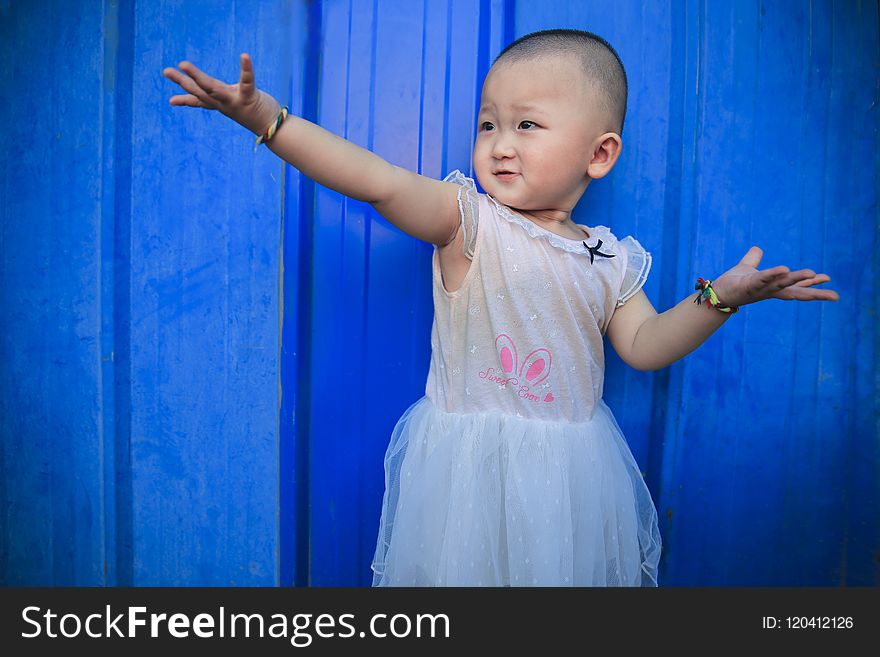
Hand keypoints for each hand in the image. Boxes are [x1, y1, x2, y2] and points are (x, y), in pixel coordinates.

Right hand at [162, 53, 280, 135]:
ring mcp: (236, 102)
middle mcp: (225, 104)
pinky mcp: (250, 98)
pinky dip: (245, 69)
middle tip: (166, 71)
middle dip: (183, 82)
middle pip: (201, 93)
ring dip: (197, 77)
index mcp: (221, 103)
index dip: (185, 100)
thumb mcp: (233, 105)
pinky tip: (244, 56)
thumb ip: (219, 99)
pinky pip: (246, 82)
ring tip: (183, 63)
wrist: (273, 127)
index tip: (170, 100)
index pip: (200, 101)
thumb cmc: (254, 112)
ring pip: (213, 90)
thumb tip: (207, 97)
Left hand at [709, 246, 839, 307]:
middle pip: (795, 292)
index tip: (828, 279)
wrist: (716, 294)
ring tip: (812, 273)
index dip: (812, 283)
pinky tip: (784, 269)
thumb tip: (758, 249)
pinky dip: (773, 274)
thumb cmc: (733, 284)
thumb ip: (753, 259)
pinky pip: (763, 279)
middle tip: (834, 296)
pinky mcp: (748, 286)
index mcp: (773, 287)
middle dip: (814, 292)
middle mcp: (770, 291)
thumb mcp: (746, 268)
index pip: (796, 286)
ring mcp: (760, 289)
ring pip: (782, 284)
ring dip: (797, 279)